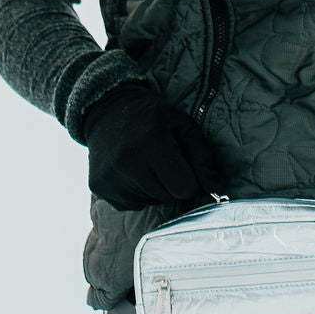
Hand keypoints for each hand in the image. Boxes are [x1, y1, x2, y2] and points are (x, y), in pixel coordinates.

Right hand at [80, 82, 221, 210]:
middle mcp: (127, 163)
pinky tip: (131, 171)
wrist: (108, 109)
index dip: (189, 178)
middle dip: (171, 183)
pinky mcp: (99, 187)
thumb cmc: (152, 117)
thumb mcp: (183, 125)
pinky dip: (136, 192)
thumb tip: (215, 189)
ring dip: (153, 188)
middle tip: (162, 159)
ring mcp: (110, 177)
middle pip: (167, 197)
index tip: (181, 162)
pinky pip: (130, 205)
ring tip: (145, 162)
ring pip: (150, 202)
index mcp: (151, 144)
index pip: (184, 188)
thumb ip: (203, 156)